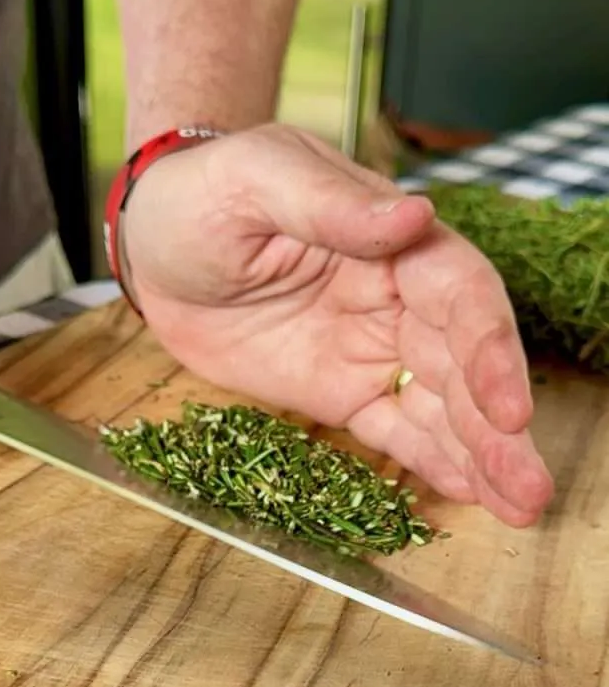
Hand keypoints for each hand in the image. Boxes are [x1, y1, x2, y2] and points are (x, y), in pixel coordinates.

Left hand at [123, 123, 554, 526]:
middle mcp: (396, 298)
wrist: (156, 249)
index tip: (508, 408)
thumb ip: (330, 205)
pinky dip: (429, 459)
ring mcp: (370, 348)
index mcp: (389, 241)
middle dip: (498, 426)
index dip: (489, 352)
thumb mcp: (257, 180)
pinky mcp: (339, 389)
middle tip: (531, 487)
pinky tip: (470, 493)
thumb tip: (414, 217)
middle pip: (463, 363)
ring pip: (439, 404)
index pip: (460, 295)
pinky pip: (391, 428)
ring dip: (482, 455)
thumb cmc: (204, 195)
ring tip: (521, 506)